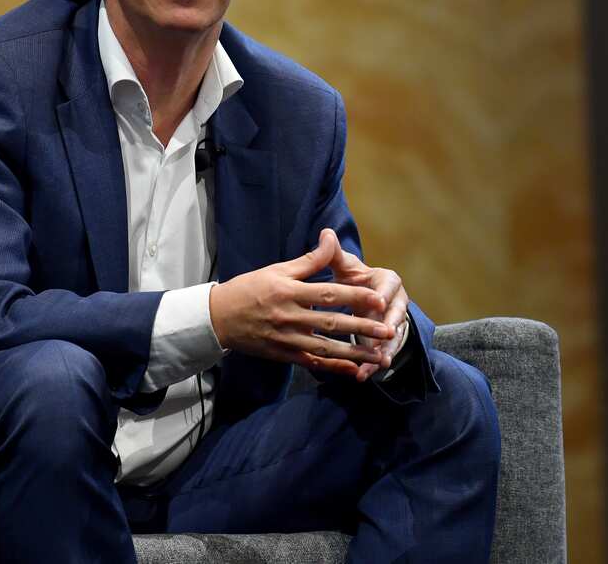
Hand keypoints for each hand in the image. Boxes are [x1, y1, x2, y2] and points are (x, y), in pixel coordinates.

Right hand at [208, 229, 395, 378]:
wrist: (218, 318)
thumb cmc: (250, 289)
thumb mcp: (277, 269)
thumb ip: (309, 260)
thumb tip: (330, 236)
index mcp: (290, 292)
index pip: (329, 294)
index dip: (356, 297)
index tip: (380, 299)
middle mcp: (290, 317)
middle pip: (332, 324)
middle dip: (363, 328)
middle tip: (389, 329)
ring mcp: (288, 340)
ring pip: (327, 348)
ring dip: (355, 353)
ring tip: (380, 357)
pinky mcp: (285, 355)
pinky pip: (313, 363)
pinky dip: (334, 368)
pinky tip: (355, 372)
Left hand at [320, 229, 409, 382]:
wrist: (363, 298)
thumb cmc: (353, 279)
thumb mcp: (345, 267)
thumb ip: (335, 255)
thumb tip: (326, 233)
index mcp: (388, 280)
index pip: (389, 286)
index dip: (384, 294)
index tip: (378, 303)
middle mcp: (397, 301)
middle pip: (397, 314)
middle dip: (390, 327)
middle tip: (385, 336)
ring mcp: (396, 323)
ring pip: (393, 338)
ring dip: (385, 351)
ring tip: (376, 364)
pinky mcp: (389, 341)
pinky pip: (384, 353)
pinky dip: (374, 363)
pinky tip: (363, 375)